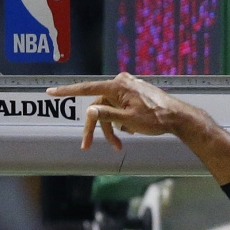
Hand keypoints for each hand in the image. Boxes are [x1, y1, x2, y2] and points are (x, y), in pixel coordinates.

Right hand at [47, 71, 201, 151]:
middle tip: (87, 146)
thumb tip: (89, 111)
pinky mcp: (135, 93)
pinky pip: (120, 107)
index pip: (87, 89)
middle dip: (97, 127)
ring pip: (110, 109)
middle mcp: (121, 83)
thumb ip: (107, 115)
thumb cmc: (156, 119)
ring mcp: (129, 87)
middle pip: (99, 105)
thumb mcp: (129, 121)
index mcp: (117, 86)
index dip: (68, 91)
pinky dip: (121, 120)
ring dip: (111, 127)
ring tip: (120, 144)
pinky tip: (132, 131)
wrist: (178, 118)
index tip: (51, 92)